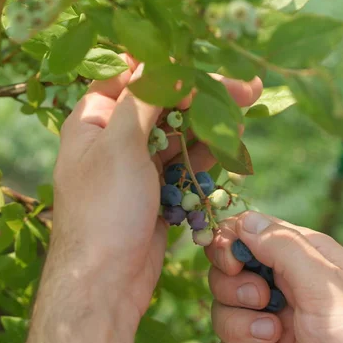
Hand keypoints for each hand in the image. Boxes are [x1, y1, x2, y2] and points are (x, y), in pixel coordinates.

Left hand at [51, 56, 262, 328]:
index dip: (171, 66)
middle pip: (163, 105)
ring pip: (178, 136)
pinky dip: (202, 157)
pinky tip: (225, 149)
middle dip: (203, 97)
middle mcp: (113, 139)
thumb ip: (144, 98)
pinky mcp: (154, 192)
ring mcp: (135, 167)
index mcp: (93, 120)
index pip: (134, 76)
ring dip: (208, 127)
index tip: (207, 62)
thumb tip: (166, 61)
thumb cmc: (105, 209)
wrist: (106, 281)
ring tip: (243, 116)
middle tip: (248, 90)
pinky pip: (182, 165)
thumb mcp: (120, 144)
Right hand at [206, 211, 342, 342]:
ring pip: (224, 311)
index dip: (229, 246)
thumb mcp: (326, 284)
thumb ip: (283, 248)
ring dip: (240, 326)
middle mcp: (283, 285)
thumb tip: (244, 221)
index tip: (234, 264)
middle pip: (226, 273)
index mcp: (300, 256)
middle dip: (234, 289)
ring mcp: (273, 320)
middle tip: (262, 300)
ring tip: (274, 337)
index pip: (245, 234)